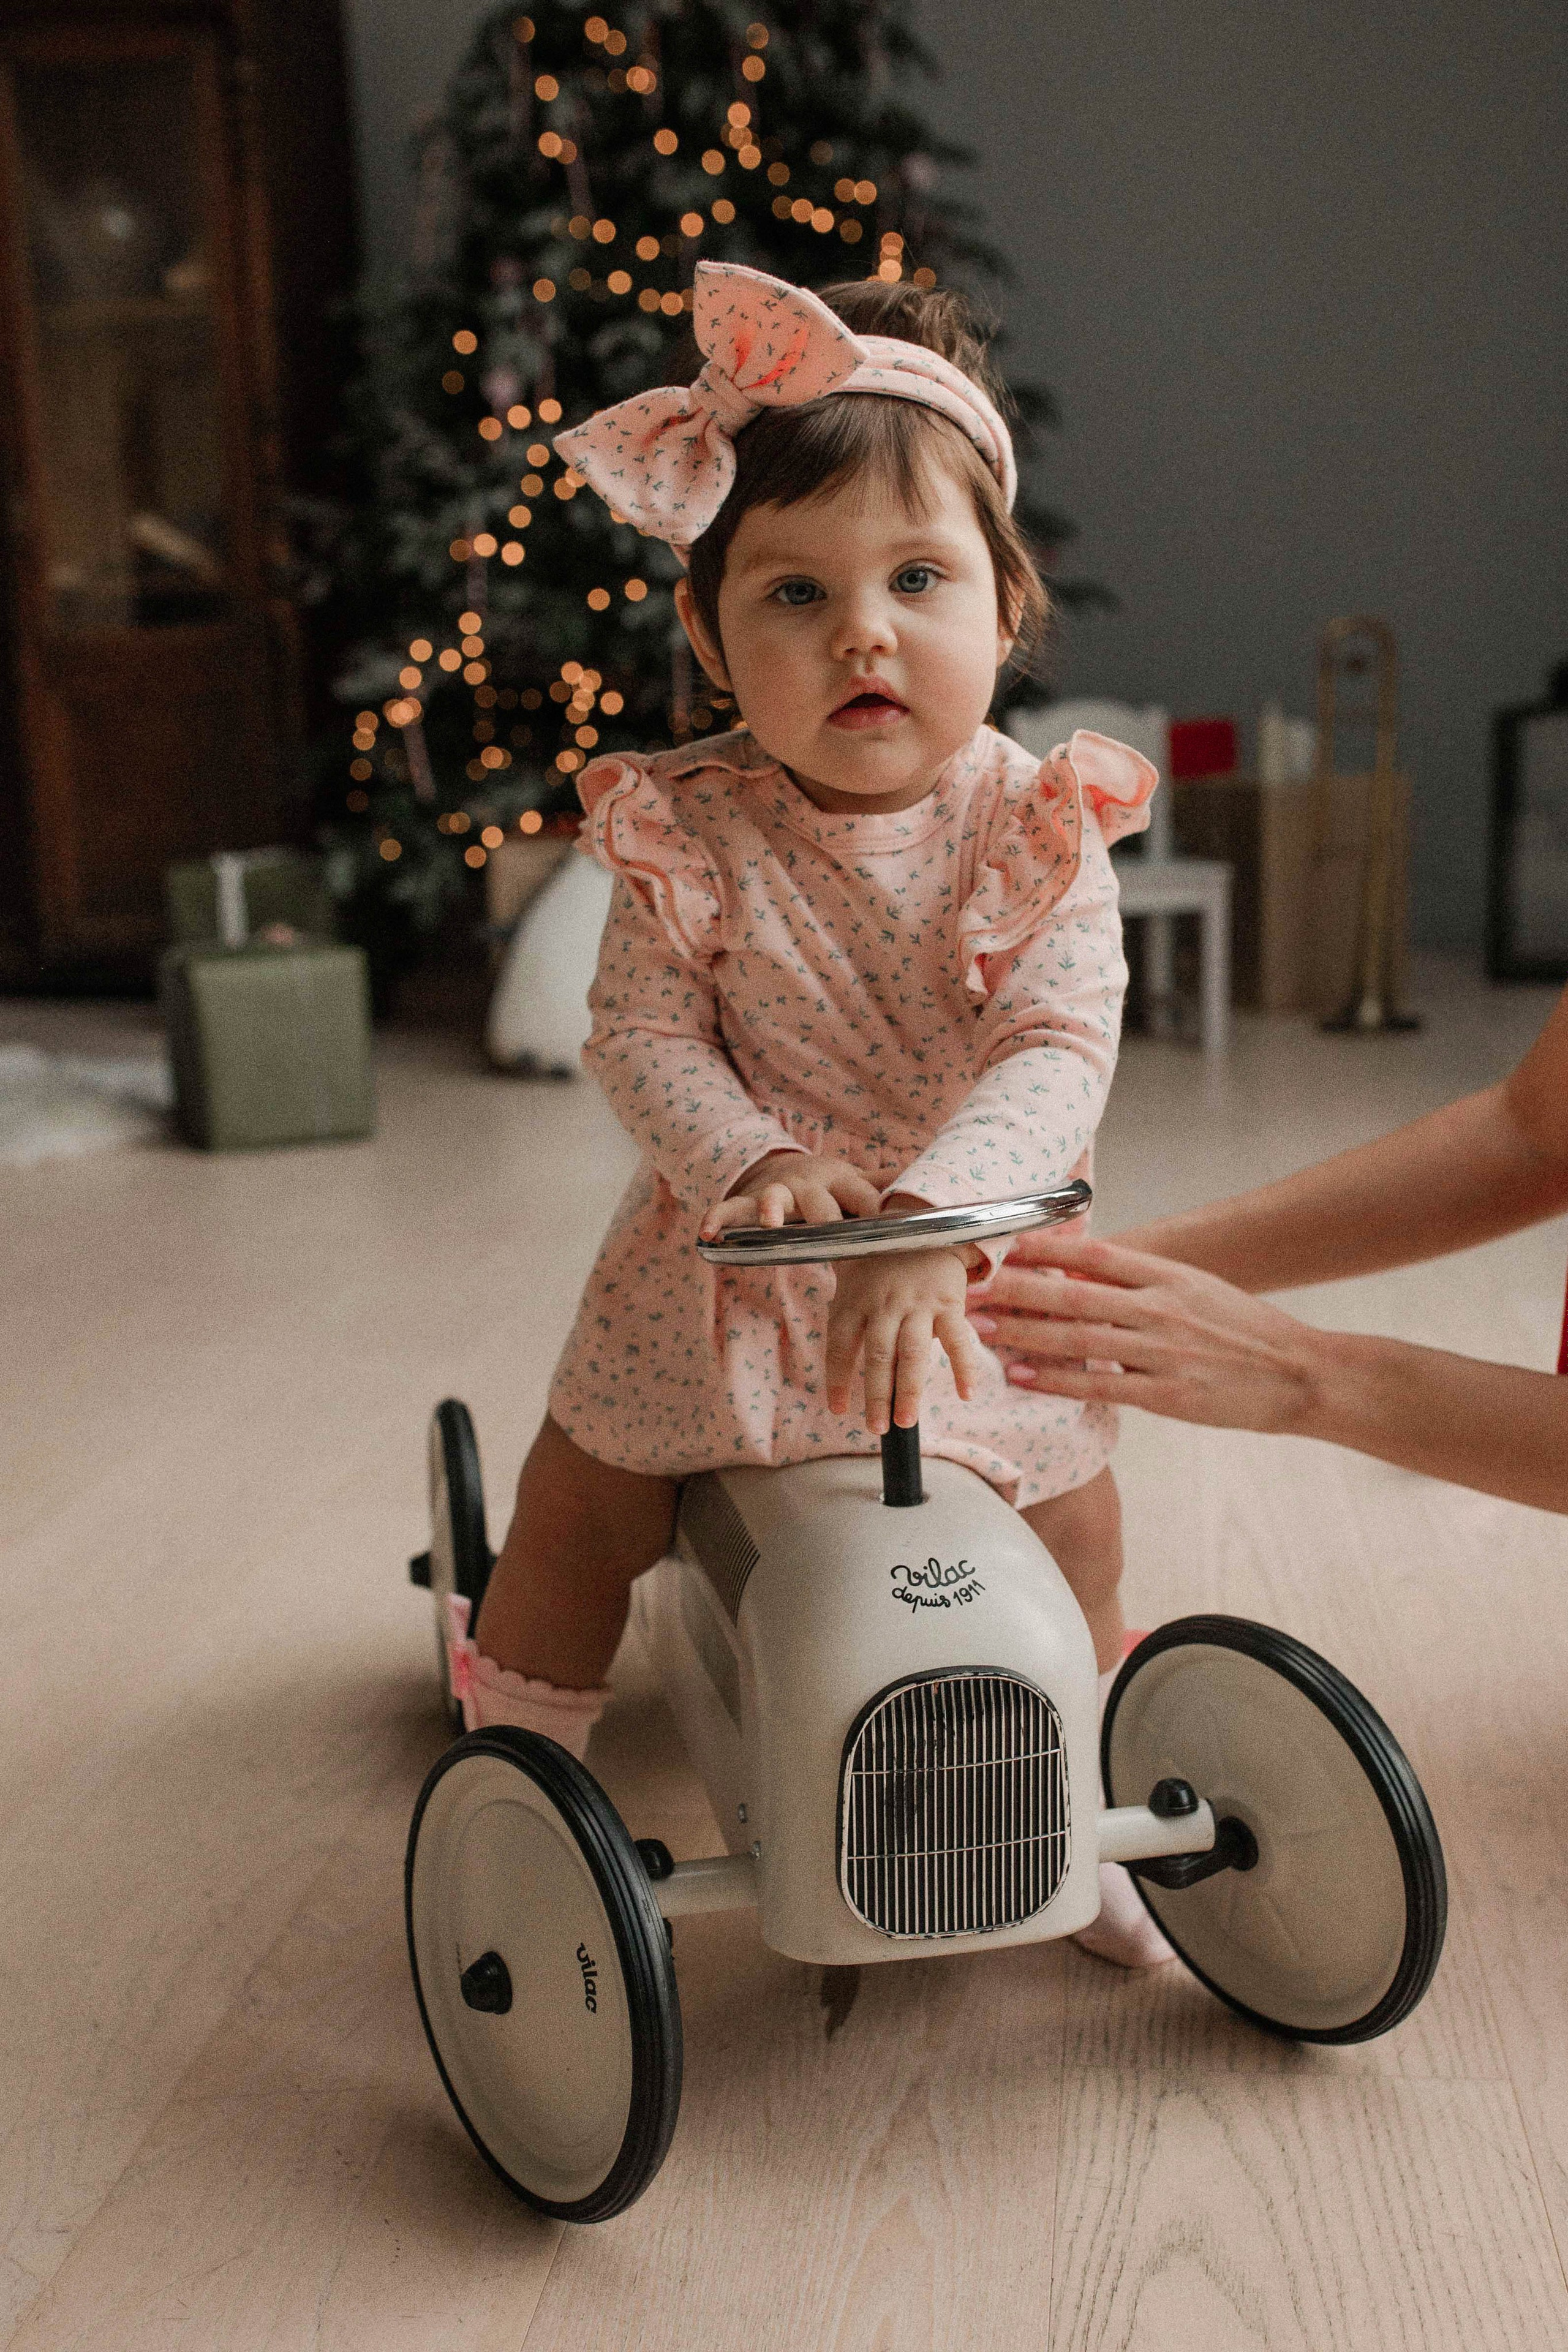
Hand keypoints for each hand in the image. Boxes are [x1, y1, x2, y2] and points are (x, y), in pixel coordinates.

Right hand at [700, 1150, 881, 1236]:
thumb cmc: (831, 1187)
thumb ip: (890, 1185)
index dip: (876, 1211)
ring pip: (773, 1199)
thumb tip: (940, 1181)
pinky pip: (730, 1210)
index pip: (864, 1198)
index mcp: (842, 1182)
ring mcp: (777, 1193)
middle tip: (830, 1235)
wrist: (783, 1169)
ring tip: (770, 1221)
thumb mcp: (860, 1182)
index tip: (888, 1226)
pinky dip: (717, 1219)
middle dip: (823, 1218)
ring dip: (771, 1209)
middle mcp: (809, 1185)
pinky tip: (707, 1233)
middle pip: (819, 1203)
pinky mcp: (748, 1204)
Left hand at [827, 1246, 984, 1433]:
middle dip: (876, 1395)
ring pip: (912, 1354)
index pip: (840, 1346)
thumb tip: (841, 1364)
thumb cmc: (882, 1260)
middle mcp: (884, 1303)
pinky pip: (957, 1339)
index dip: (838, 1380)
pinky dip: (963, 1367)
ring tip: (906, 1422)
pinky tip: (966, 1394)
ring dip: (909, 1390)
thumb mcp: (853, 1279)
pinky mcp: (948, 1302)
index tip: (839, 1410)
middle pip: (878, 1356)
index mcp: (855, 1300)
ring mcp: (917, 1303)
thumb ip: (848, 1315)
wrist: (923, 1223)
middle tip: (876, 1428)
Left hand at [966, 1231, 1327, 1433]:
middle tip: (972, 1286)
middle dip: (1017, 1289)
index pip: (1094, 1253)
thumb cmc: (1244, 1330)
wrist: (1300, 1374)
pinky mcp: (1165, 1393)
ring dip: (1024, 1331)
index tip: (1003, 1246)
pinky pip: (1098, 1384)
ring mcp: (1162, 1350)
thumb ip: (1142, 1280)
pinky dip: (1056, 1379)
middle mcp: (1161, 1307)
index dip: (1043, 1249)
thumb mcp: (1197, 1288)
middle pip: (1074, 1292)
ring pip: (1078, 1337)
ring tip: (982, 1327)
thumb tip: (1081, 1270)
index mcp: (1169, 1276)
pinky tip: (1022, 1374)